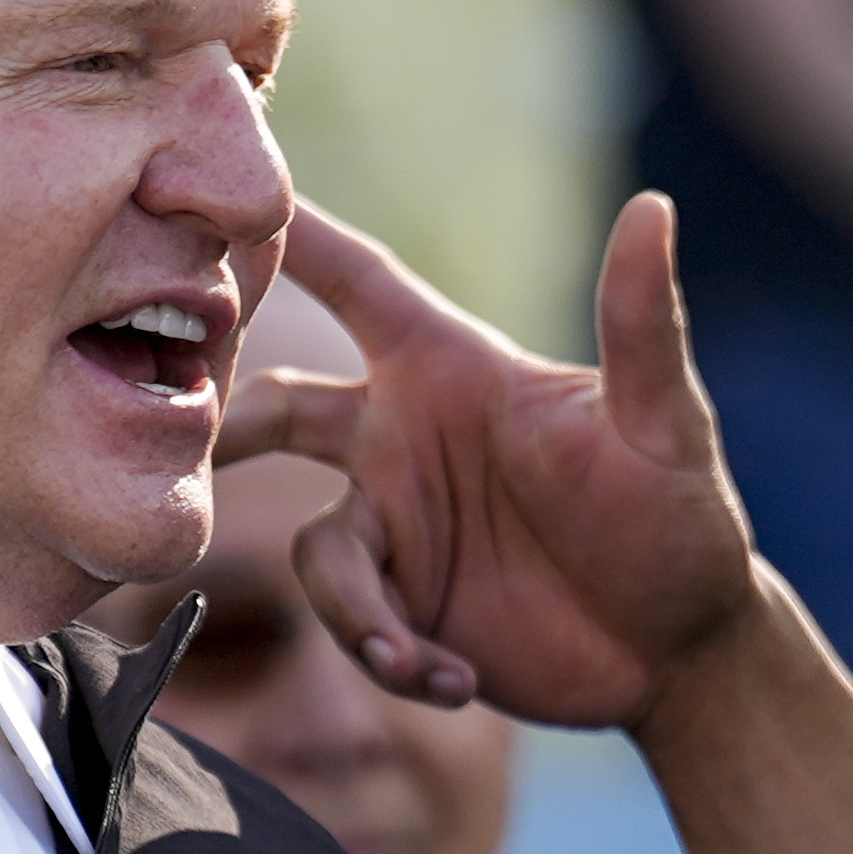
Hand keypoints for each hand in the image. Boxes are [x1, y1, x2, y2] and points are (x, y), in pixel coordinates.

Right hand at [225, 195, 764, 727]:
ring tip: (416, 657)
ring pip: (317, 552)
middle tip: (170, 440)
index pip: (353, 279)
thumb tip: (654, 207)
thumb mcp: (665, 424)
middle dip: (220, 419)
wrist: (682, 652)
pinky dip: (396, 659)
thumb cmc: (682, 516)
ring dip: (357, 612)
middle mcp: (404, 438)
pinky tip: (457, 681)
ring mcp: (398, 526)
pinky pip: (357, 628)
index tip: (197, 172)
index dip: (285, 233)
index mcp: (452, 369)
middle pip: (274, 407)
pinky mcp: (403, 608)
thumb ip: (642, 324)